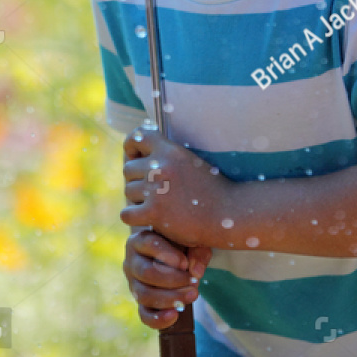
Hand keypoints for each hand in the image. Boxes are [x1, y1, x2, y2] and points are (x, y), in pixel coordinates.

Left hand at [120, 127, 231, 248]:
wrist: (229, 214)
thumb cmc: (212, 191)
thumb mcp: (192, 162)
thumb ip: (169, 157)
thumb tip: (144, 152)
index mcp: (171, 151)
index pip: (137, 136)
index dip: (131, 146)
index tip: (136, 157)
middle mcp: (161, 167)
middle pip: (128, 169)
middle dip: (137, 180)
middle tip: (151, 192)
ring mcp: (156, 190)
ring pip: (128, 191)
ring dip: (138, 200)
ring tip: (156, 206)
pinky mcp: (154, 212)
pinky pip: (127, 214)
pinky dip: (135, 218)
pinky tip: (148, 220)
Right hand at [123, 229, 210, 329]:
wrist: (175, 256)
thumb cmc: (182, 244)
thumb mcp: (192, 241)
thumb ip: (197, 251)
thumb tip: (196, 271)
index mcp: (140, 240)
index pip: (149, 244)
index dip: (168, 255)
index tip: (185, 262)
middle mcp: (131, 262)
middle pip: (146, 273)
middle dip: (173, 280)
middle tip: (194, 282)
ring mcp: (133, 284)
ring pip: (144, 295)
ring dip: (170, 298)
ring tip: (192, 295)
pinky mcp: (140, 302)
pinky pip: (144, 314)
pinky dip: (158, 319)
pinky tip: (175, 315)